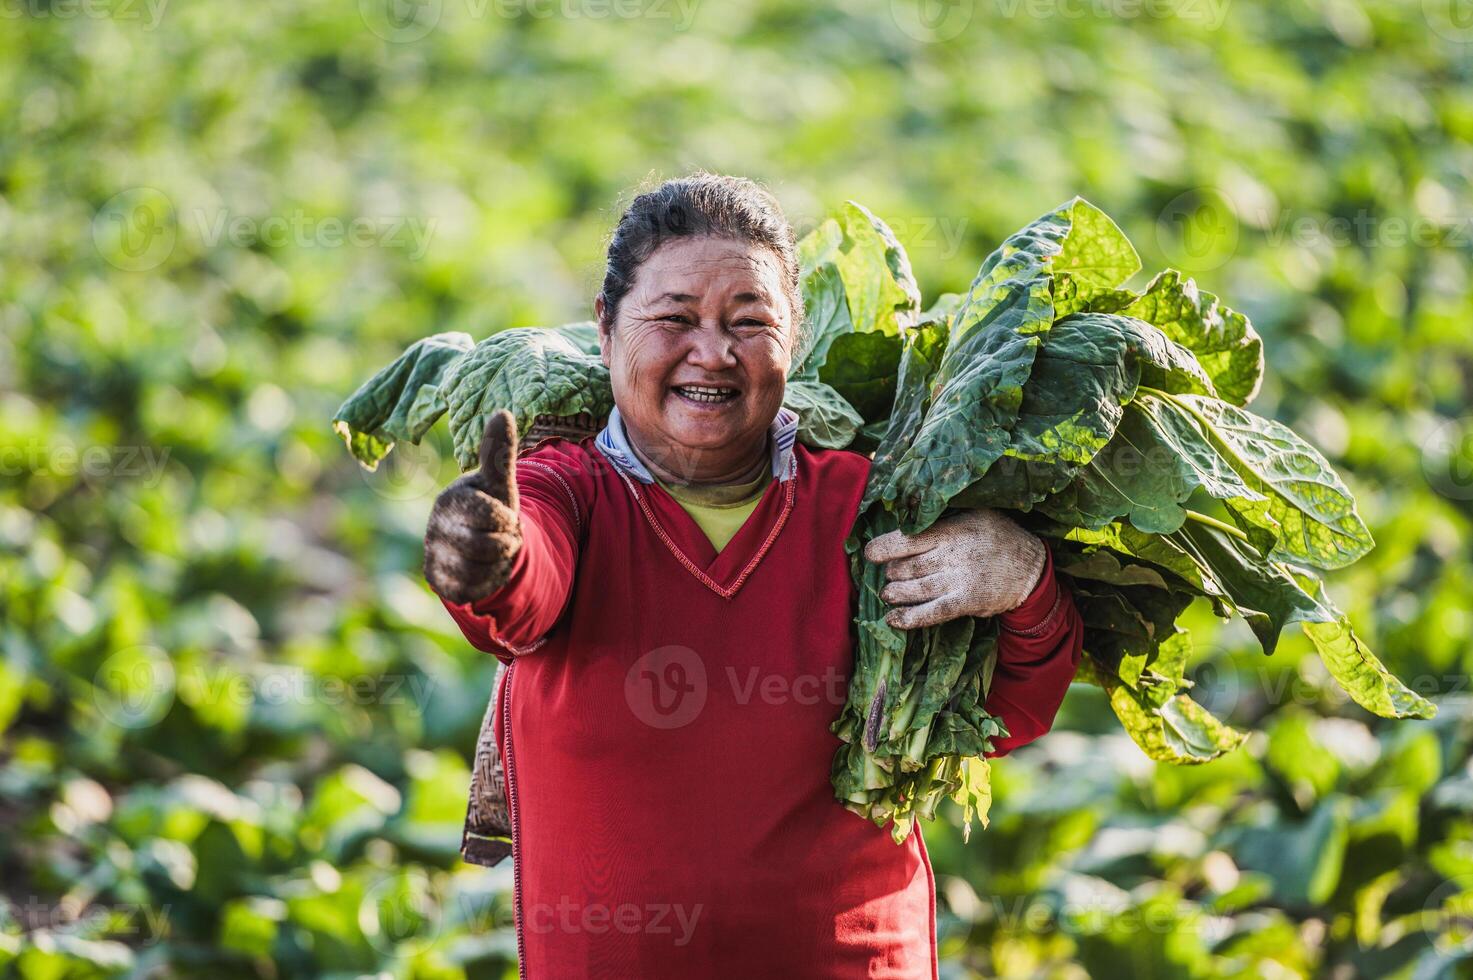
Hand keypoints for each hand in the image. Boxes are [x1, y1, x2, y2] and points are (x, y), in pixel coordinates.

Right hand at [424, 410, 523, 604]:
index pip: (488, 514)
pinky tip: (485, 570)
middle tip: (503, 536)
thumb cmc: (491, 507)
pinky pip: (471, 590)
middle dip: (505, 543)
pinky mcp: (438, 582)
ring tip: (495, 552)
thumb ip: (499, 452)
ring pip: (479, 570)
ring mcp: (433, 555)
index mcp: (450, 499)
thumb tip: (502, 411)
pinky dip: (487, 583)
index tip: (505, 516)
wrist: (482, 543)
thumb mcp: (500, 483)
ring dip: (498, 563)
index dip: (506, 519)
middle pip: (484, 545)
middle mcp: (435, 527)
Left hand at [863, 509, 1045, 629]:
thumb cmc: (998, 536)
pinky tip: (893, 620)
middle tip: (890, 573)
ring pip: (916, 589)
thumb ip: (944, 516)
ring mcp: (960, 580)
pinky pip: (933, 613)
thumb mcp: (974, 514)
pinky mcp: (966, 602)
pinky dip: (910, 618)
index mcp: (952, 530)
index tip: (870, 553)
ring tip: (888, 593)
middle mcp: (953, 555)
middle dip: (892, 571)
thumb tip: (907, 515)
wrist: (1031, 568)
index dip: (883, 548)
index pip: (908, 539)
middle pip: (908, 566)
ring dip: (896, 593)